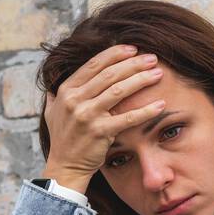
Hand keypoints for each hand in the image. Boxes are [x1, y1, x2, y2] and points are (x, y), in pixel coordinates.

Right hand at [42, 43, 166, 193]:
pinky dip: (146, 110)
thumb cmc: (63, 139)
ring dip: (141, 80)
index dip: (114, 54)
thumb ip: (55, 95)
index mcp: (66, 90)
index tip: (132, 48)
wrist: (65, 166)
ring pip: (119, 90)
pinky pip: (128, 118)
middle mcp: (75, 100)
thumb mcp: (52, 112)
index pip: (93, 65)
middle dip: (133, 64)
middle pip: (109, 74)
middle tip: (152, 58)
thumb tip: (53, 82)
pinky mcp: (100, 132)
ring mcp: (87, 115)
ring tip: (158, 74)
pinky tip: (160, 104)